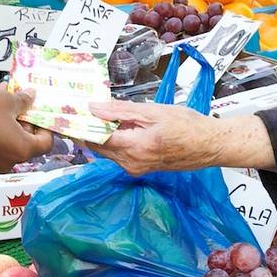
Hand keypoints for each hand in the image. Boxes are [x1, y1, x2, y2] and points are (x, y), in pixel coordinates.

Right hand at [0, 87, 51, 173]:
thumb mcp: (6, 99)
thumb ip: (24, 100)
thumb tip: (32, 96)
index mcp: (22, 150)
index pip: (46, 142)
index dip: (45, 126)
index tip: (38, 112)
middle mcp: (10, 162)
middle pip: (27, 143)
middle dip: (25, 122)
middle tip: (20, 104)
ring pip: (10, 143)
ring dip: (10, 124)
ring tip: (3, 103)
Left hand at [88, 98, 273, 174]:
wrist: (211, 145)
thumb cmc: (188, 126)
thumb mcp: (153, 111)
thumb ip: (120, 111)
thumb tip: (93, 108)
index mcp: (133, 148)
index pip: (94, 139)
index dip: (78, 126)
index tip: (65, 115)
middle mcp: (131, 164)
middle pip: (98, 147)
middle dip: (86, 129)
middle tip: (74, 110)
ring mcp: (136, 168)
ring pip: (107, 151)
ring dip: (99, 134)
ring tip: (92, 114)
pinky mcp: (140, 168)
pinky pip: (119, 154)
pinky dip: (113, 140)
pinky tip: (114, 126)